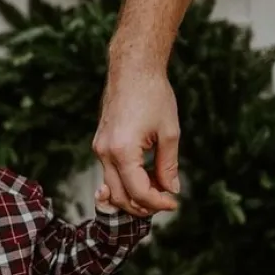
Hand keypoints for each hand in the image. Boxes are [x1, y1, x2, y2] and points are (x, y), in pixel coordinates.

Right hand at [92, 70, 180, 216]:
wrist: (132, 69)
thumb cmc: (153, 94)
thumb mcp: (169, 132)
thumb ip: (168, 165)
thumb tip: (171, 189)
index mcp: (122, 151)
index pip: (138, 192)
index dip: (158, 203)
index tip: (174, 202)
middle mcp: (105, 152)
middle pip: (119, 197)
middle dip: (142, 206)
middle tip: (165, 202)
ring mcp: (99, 148)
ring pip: (111, 187)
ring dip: (133, 195)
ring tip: (157, 190)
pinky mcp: (100, 143)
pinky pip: (109, 172)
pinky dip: (126, 181)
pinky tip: (145, 176)